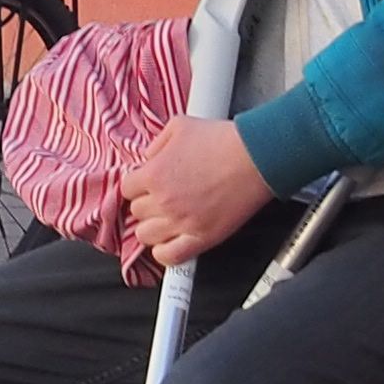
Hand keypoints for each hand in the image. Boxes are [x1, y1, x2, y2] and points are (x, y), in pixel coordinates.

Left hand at [119, 116, 275, 274]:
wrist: (257, 156)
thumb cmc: (223, 139)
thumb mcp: (179, 126)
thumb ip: (156, 143)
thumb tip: (148, 158)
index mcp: (153, 174)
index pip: (127, 188)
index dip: (139, 186)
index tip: (149, 185)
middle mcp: (163, 201)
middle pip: (136, 212)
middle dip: (148, 204)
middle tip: (164, 198)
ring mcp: (182, 222)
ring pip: (146, 236)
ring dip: (153, 227)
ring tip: (167, 219)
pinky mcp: (202, 238)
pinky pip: (169, 257)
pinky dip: (165, 253)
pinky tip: (172, 241)